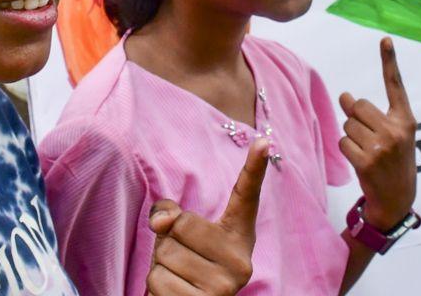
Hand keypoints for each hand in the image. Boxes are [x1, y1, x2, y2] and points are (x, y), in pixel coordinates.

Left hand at [146, 137, 268, 294]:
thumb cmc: (184, 270)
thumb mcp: (179, 236)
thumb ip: (169, 215)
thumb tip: (162, 221)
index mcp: (238, 235)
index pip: (245, 197)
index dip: (254, 168)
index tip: (264, 141)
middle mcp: (240, 260)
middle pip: (182, 225)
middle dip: (166, 241)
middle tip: (180, 260)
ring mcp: (227, 284)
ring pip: (166, 253)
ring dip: (159, 266)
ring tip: (178, 279)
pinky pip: (158, 280)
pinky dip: (156, 288)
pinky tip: (175, 295)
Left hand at [339, 37, 417, 229]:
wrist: (397, 200)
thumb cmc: (393, 163)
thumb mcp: (393, 137)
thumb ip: (372, 115)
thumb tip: (344, 96)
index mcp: (406, 121)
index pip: (395, 86)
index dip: (389, 61)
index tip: (385, 39)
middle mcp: (396, 130)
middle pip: (358, 106)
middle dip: (355, 118)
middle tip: (366, 137)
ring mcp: (382, 146)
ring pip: (348, 125)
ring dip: (350, 137)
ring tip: (366, 152)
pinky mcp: (367, 161)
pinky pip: (343, 142)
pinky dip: (346, 150)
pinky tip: (360, 162)